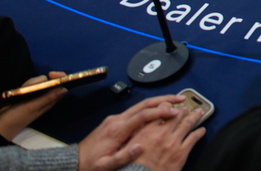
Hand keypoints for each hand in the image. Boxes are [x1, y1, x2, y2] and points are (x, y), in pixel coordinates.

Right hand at [0, 71, 66, 140]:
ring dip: (29, 84)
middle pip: (48, 81)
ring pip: (38, 82)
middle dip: (39, 81)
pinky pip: (29, 85)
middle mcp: (45, 97)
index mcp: (49, 101)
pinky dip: (24, 86)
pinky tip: (17, 92)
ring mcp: (35, 96)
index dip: (60, 78)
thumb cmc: (16, 118)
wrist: (0, 124)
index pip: (61, 86)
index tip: (51, 74)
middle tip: (29, 88)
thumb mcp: (32, 107)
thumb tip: (65, 89)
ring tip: (21, 93)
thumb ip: (47, 98)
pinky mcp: (27, 95)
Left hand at [77, 94, 192, 170]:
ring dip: (159, 101)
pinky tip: (158, 110)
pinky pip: (137, 110)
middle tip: (181, 99)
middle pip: (145, 104)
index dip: (161, 112)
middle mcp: (117, 120)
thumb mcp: (105, 165)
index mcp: (117, 130)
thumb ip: (123, 157)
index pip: (143, 115)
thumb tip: (140, 147)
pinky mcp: (115, 120)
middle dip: (164, 100)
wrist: (75, 160)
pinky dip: (151, 107)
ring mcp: (116, 118)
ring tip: (174, 102)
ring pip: (141, 105)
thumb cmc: (90, 164)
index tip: (175, 112)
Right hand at [127, 105, 206, 170]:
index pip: (161, 111)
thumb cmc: (133, 166)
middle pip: (177, 115)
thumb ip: (139, 133)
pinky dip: (199, 132)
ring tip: (199, 113)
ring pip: (188, 123)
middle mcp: (162, 134)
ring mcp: (173, 143)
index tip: (170, 105)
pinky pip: (194, 138)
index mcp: (148, 131)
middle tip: (187, 108)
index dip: (167, 105)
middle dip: (183, 110)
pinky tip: (202, 130)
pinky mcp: (181, 153)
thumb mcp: (130, 145)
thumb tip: (144, 126)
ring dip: (195, 116)